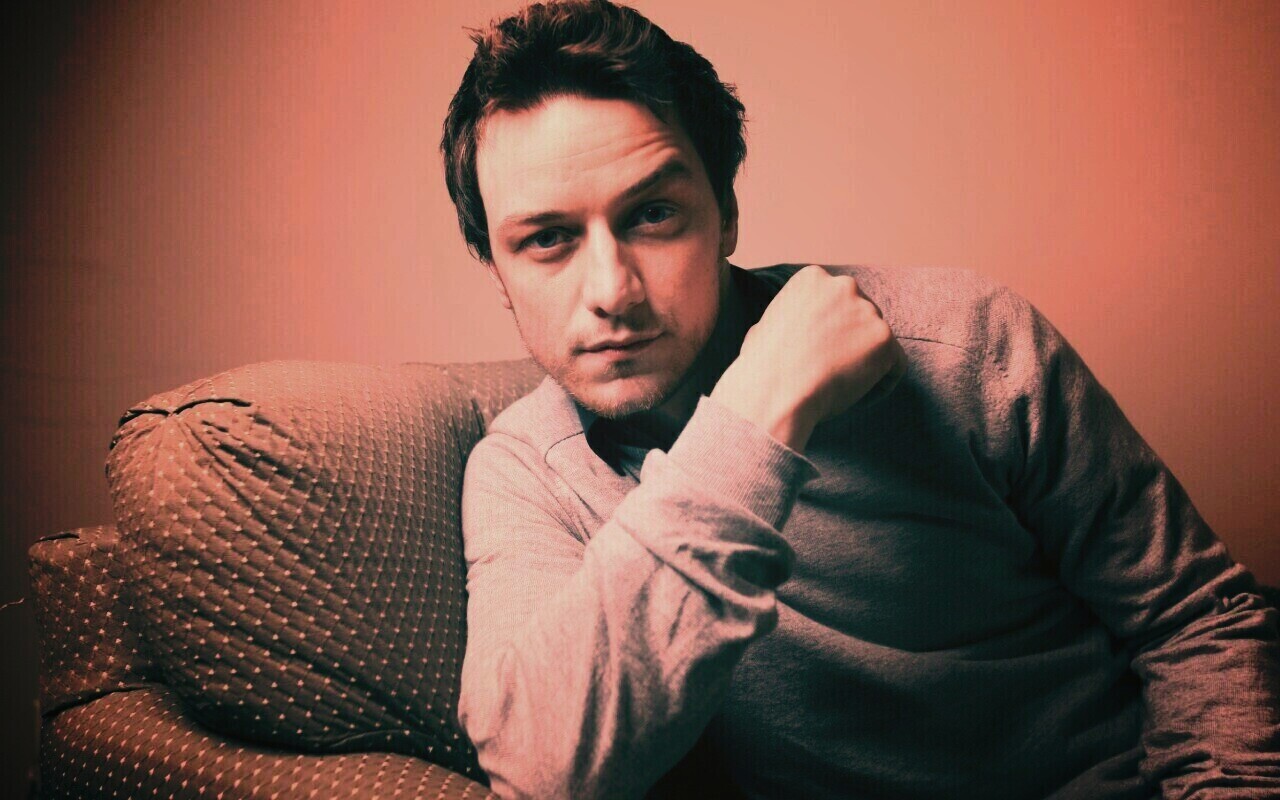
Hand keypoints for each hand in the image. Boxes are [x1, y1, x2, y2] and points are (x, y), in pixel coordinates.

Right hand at [711, 265, 905, 451]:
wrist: (774, 391)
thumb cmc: (763, 367)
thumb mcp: (767, 325)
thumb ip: (793, 318)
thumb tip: (800, 325)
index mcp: (813, 278)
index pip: (837, 302)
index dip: (829, 331)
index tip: (816, 355)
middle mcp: (844, 285)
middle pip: (861, 316)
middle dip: (851, 342)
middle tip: (832, 373)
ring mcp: (868, 310)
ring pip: (878, 341)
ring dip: (865, 363)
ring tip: (839, 388)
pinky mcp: (886, 339)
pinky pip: (895, 365)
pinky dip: (881, 384)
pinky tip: (855, 397)